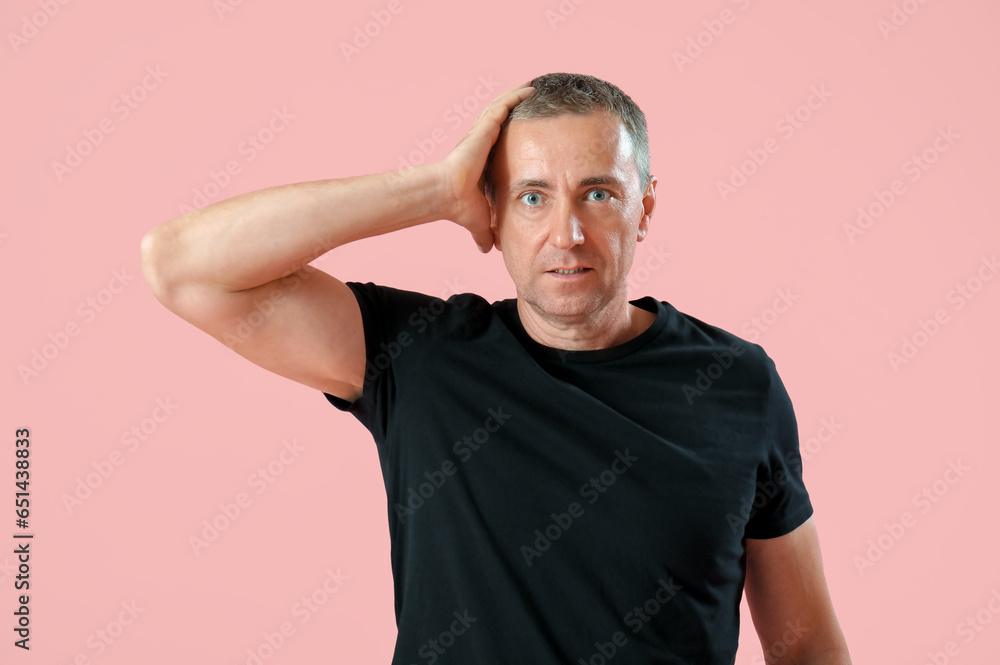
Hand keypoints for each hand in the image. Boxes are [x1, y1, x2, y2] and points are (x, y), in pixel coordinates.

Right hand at [436, 81, 534, 252]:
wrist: (447, 195)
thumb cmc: (460, 207)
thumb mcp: (481, 221)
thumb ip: (485, 233)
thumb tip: (489, 250)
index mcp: (483, 158)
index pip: (502, 140)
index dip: (515, 132)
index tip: (530, 128)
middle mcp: (483, 142)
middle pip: (504, 119)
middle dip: (519, 108)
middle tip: (536, 100)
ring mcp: (482, 133)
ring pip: (503, 108)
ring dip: (519, 96)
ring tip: (536, 86)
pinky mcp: (484, 129)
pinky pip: (503, 106)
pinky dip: (517, 95)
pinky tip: (531, 88)